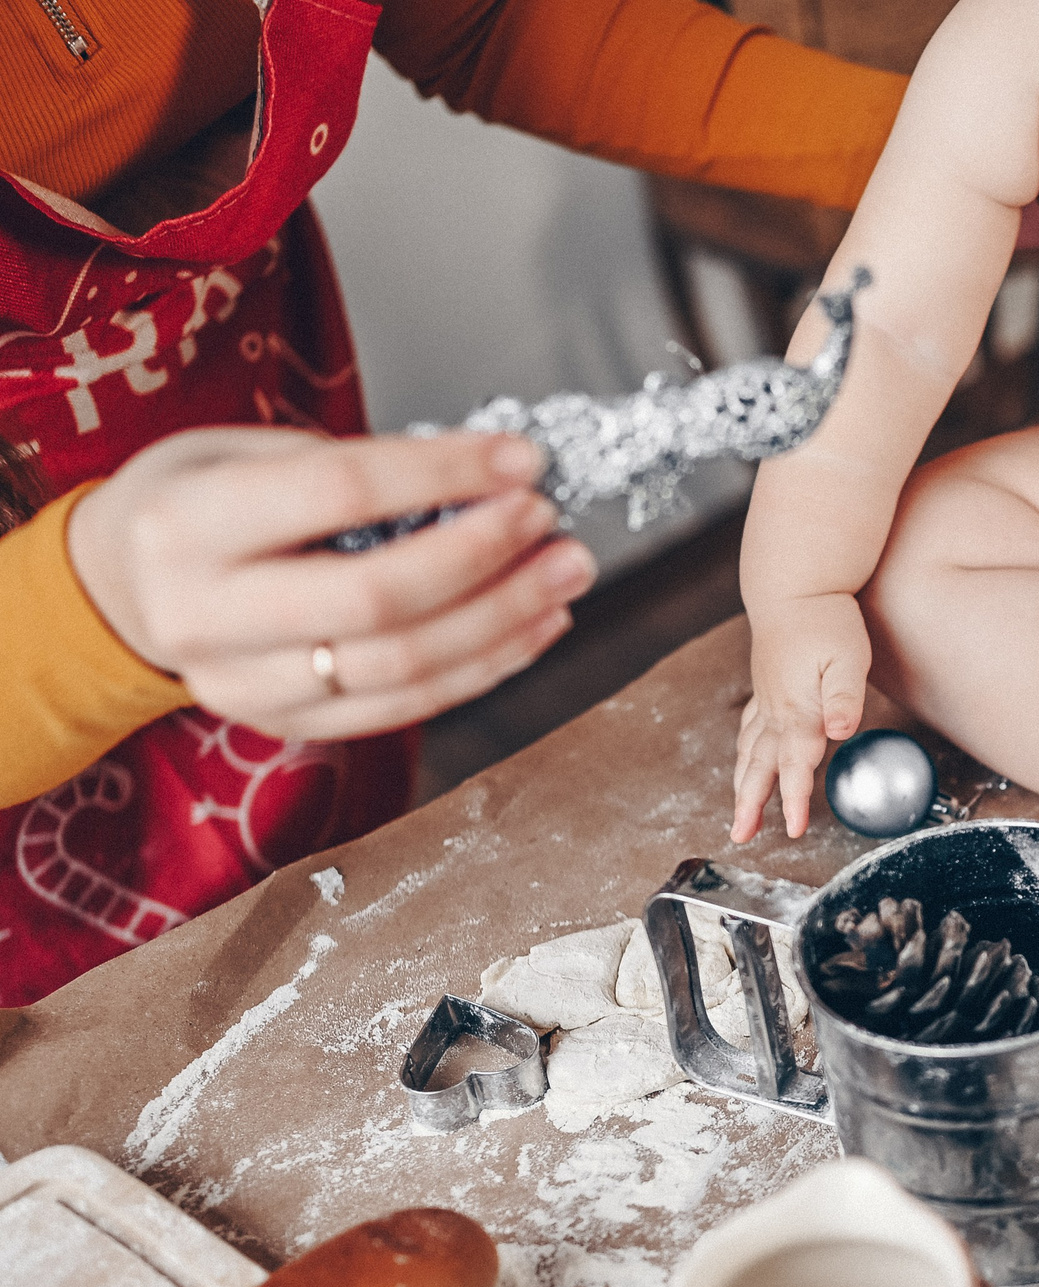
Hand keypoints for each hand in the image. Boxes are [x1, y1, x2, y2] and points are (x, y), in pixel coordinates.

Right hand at [66, 426, 593, 739]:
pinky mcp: (283, 727)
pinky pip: (404, 708)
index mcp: (187, 524)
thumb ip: (353, 469)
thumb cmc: (198, 504)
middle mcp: (204, 615)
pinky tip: (532, 627)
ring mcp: (241, 686)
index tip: (519, 458)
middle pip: (376, 598)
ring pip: (400, 668)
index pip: (339, 493)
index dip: (443, 473)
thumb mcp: (244, 452)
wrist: (122, 589)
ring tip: (563, 575)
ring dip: (503, 621)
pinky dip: (483, 668)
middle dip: (483, 557)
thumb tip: (487, 480)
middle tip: (547, 522)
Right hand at [731, 592, 873, 841]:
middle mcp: (775, 710)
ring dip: (743, 785)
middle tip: (740, 836)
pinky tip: (745, 764)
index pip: (795, 765)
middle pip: (759, 767)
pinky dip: (745, 756)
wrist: (794, 586)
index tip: (795, 830)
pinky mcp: (765, 688)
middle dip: (750, 805)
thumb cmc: (826, 620)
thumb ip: (845, 698)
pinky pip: (749, 731)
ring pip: (748, 752)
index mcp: (797, 709)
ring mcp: (766, 699)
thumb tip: (841, 732)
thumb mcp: (848, 658)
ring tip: (741, 813)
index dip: (795, 800)